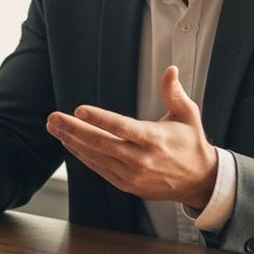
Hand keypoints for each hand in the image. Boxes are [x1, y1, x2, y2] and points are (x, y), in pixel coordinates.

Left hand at [44, 66, 217, 208]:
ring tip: (54, 127)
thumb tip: (170, 69)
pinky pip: (98, 168)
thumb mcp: (188, 115)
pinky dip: (82, 155)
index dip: (100, 119)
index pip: (122, 127)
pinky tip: (69, 142)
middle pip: (101, 143)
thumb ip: (174, 93)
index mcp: (155, 139)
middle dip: (74, 129)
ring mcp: (132, 174)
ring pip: (95, 156)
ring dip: (72, 141)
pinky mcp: (126, 184)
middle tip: (54, 118)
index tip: (80, 110)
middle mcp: (141, 158)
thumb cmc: (191, 144)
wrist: (199, 181)